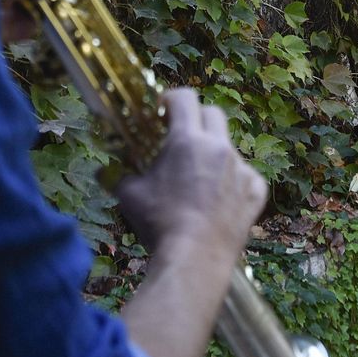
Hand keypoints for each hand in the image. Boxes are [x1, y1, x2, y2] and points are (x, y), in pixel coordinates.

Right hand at [109, 88, 265, 254]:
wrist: (196, 258)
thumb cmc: (159, 223)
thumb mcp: (130, 196)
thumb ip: (116, 177)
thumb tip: (101, 172)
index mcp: (188, 141)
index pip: (184, 98)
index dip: (171, 98)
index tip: (162, 110)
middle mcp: (219, 148)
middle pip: (212, 113)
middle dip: (195, 119)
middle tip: (179, 137)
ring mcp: (242, 169)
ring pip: (229, 147)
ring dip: (213, 153)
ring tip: (197, 177)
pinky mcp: (256, 191)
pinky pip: (246, 176)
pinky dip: (233, 182)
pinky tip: (218, 199)